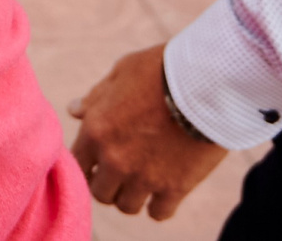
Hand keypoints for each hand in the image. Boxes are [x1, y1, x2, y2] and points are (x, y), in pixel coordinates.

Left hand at [70, 44, 229, 219]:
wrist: (207, 82)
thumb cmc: (161, 69)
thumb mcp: (122, 72)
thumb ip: (96, 97)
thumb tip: (74, 111)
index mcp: (96, 130)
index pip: (77, 164)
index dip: (89, 163)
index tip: (100, 159)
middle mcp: (114, 159)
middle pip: (100, 192)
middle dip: (109, 183)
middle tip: (123, 172)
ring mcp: (144, 177)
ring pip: (126, 206)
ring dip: (132, 195)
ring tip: (144, 180)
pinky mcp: (174, 188)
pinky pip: (158, 213)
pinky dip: (160, 205)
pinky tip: (164, 190)